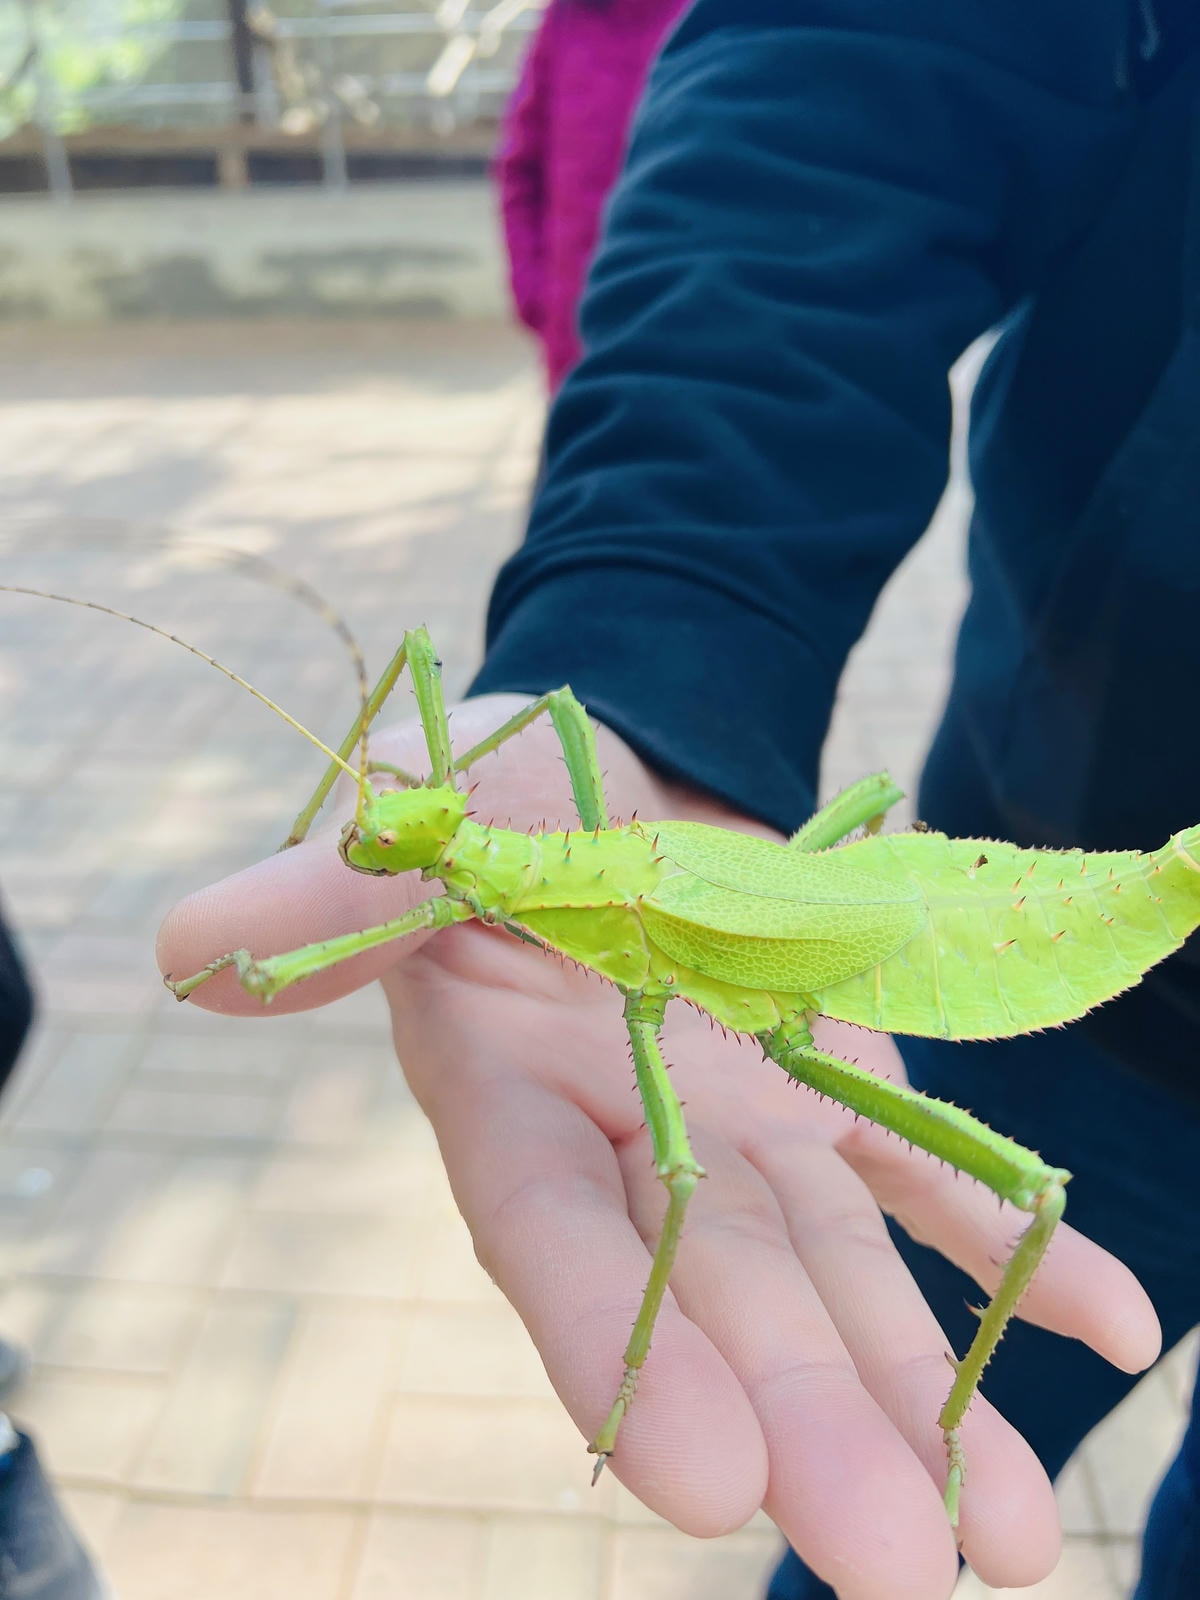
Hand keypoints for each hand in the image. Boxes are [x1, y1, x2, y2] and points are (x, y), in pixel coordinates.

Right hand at [157, 696, 1160, 1599]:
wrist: (612, 783)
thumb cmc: (495, 813)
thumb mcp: (412, 841)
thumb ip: (322, 900)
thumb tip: (184, 949)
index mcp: (517, 1101)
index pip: (559, 1240)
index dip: (617, 1345)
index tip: (699, 1480)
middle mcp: (639, 1144)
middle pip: (721, 1298)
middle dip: (803, 1427)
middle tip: (893, 1572)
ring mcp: (750, 1124)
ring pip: (838, 1276)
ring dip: (929, 1397)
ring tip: (1018, 1542)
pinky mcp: (838, 1083)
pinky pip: (936, 1171)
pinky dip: (1018, 1243)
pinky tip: (1118, 1327)